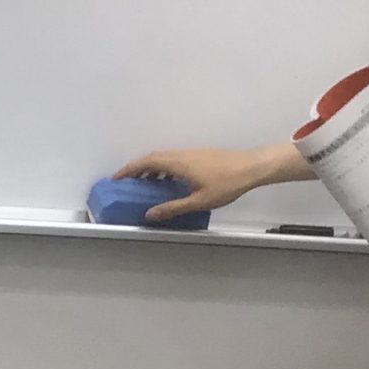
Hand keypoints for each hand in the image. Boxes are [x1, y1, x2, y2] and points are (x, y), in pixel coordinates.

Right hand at [113, 146, 286, 223]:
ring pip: (164, 158)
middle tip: (125, 182)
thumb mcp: (198, 201)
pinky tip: (167, 183)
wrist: (252, 167)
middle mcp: (183, 154)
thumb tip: (150, 214)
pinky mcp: (199, 156)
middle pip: (153, 157)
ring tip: (144, 185)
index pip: (147, 163)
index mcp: (179, 163)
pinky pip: (174, 160)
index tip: (116, 178)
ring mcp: (191, 153)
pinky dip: (163, 169)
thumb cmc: (227, 183)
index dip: (129, 170)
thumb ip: (172, 208)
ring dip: (150, 169)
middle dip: (136, 169)